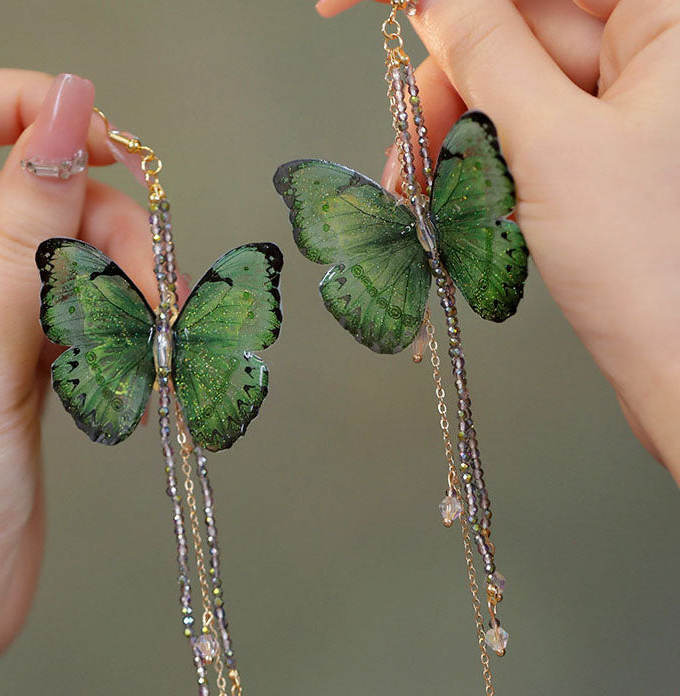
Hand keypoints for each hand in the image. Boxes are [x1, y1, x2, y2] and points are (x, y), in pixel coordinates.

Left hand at [0, 70, 159, 695]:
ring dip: (119, 279)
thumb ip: (23, 236)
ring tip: (154, 331)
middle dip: (97, 220)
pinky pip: (73, 308)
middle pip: (22, 193)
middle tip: (147, 282)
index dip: (19, 108)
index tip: (100, 139)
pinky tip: (140, 353)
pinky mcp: (18, 363)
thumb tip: (67, 120)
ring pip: (58, 254)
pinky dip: (116, 322)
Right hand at [316, 0, 679, 482]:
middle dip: (448, 80)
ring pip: (509, 79)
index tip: (343, 2)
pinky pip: (521, 125)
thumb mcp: (554, 148)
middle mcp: (651, 48)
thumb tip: (437, 2)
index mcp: (665, 18)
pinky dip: (479, 156)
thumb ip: (489, 56)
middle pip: (515, 25)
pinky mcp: (602, 144)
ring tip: (428, 189)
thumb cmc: (651, 268)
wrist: (674, 365)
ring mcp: (626, 99)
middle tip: (410, 140)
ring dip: (455, 129)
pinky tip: (463, 195)